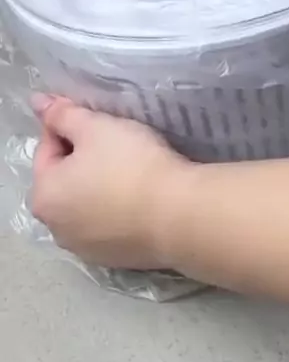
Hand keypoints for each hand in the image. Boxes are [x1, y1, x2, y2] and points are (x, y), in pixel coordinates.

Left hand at [31, 96, 194, 269]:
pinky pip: (109, 224)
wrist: (178, 214)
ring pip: (87, 204)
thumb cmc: (131, 164)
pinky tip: (140, 196)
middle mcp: (56, 228)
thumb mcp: (95, 127)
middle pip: (65, 179)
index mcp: (44, 195)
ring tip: (131, 168)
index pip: (48, 147)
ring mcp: (85, 249)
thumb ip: (62, 114)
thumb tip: (36, 102)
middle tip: (117, 142)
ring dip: (99, 186)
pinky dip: (117, 209)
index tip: (99, 120)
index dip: (71, 127)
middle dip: (84, 159)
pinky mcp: (114, 259)